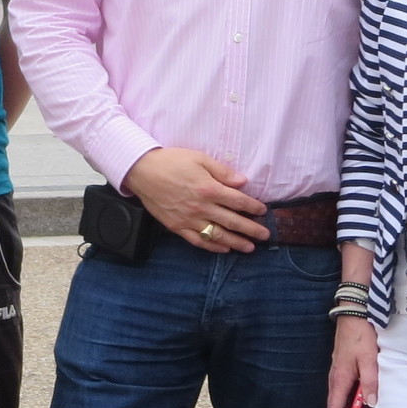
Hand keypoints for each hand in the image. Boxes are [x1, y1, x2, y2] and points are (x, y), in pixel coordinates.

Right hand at [121, 145, 267, 252]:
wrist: (141, 171)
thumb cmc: (171, 161)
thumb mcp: (199, 158)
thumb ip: (222, 171)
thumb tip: (243, 182)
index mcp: (209, 189)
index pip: (238, 201)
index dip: (253, 207)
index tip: (263, 211)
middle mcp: (201, 207)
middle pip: (232, 221)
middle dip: (251, 229)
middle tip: (265, 236)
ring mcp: (189, 219)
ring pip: (217, 235)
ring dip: (236, 242)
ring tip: (250, 248)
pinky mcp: (177, 226)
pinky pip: (198, 240)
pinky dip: (212, 246)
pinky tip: (223, 249)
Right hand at [328, 317, 378, 407]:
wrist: (353, 314)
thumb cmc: (360, 335)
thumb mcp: (369, 360)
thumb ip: (370, 382)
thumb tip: (371, 403)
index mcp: (340, 378)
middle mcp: (336, 377)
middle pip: (337, 406)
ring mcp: (339, 372)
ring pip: (343, 397)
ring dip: (355, 407)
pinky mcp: (344, 367)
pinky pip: (347, 388)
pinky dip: (356, 396)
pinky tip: (369, 394)